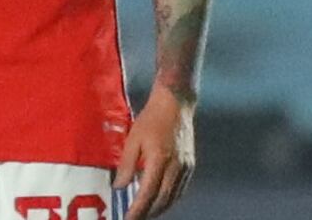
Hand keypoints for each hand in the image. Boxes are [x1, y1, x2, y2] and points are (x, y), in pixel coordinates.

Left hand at [114, 84, 195, 218]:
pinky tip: (161, 200)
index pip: (148, 193)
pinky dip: (170, 199)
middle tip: (136, 218)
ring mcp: (186, 167)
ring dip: (160, 208)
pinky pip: (180, 189)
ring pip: (174, 197)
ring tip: (146, 214)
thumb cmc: (151, 118)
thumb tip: (120, 186)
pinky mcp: (190, 165)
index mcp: (159, 160)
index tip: (129, 219)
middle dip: (149, 213)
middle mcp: (176, 167)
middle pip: (163, 200)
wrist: (175, 104)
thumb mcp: (133, 138)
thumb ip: (126, 164)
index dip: (138, 210)